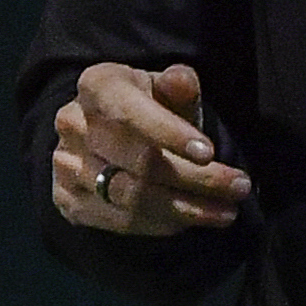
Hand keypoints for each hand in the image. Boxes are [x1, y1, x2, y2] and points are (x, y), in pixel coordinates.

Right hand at [52, 62, 251, 233]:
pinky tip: (190, 221)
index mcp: (96, 86)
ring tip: (226, 212)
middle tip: (239, 187)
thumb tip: (182, 81)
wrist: (102, 132)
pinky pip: (119, 221)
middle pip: (138, 162)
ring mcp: (66, 166)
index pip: (128, 110)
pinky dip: (161, 224)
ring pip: (131, 197)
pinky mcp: (68, 201)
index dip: (168, 132)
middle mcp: (72, 124)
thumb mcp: (164, 87)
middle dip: (196, 179)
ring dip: (186, 209)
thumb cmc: (145, 105)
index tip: (209, 152)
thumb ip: (177, 84)